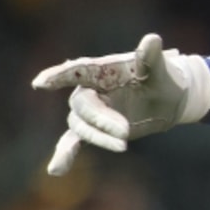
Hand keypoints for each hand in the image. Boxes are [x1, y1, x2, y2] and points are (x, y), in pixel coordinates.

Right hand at [31, 33, 209, 175]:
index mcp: (104, 70)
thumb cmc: (164, 79)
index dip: (59, 76)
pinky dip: (65, 154)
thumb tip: (152, 39)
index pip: (78, 71)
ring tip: (124, 145)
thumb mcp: (162, 69)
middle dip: (100, 120)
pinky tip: (56, 170)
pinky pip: (74, 141)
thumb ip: (151, 57)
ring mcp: (92, 110)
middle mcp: (92, 89)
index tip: (41, 83)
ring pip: (81, 125)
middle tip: (126, 132)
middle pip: (83, 105)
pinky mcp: (96, 128)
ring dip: (98, 136)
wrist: (169, 98)